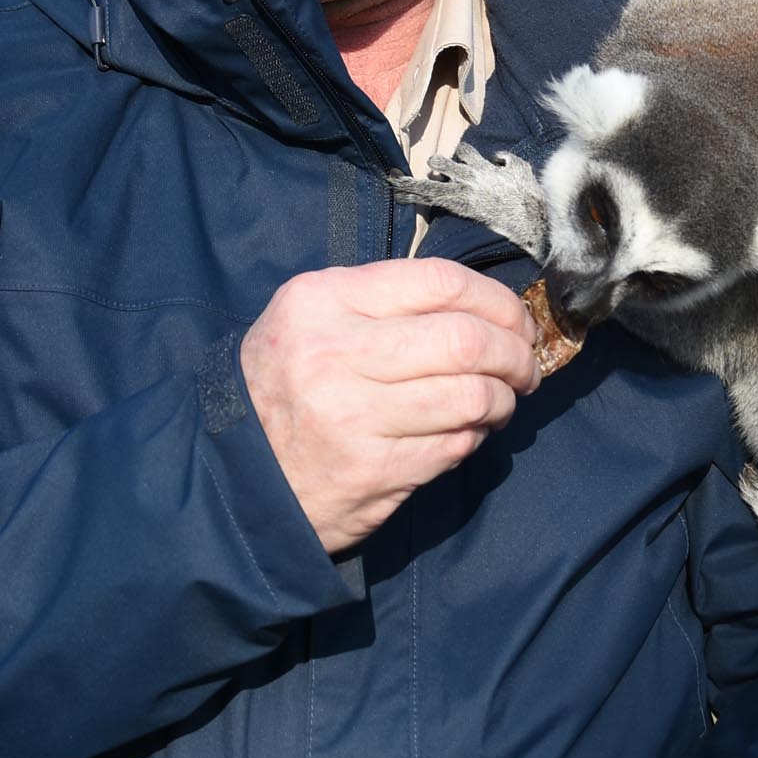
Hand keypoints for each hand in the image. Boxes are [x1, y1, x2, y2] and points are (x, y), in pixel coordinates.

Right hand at [240, 259, 540, 554]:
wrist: (233, 475)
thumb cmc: (284, 388)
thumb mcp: (310, 320)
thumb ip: (383, 303)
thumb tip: (482, 307)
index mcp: (322, 301)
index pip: (440, 282)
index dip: (496, 301)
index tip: (515, 321)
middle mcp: (334, 353)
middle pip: (466, 339)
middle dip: (515, 353)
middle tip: (523, 367)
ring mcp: (352, 416)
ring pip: (471, 395)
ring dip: (502, 400)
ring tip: (499, 402)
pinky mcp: (372, 471)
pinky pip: (455, 444)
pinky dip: (474, 436)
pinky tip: (466, 432)